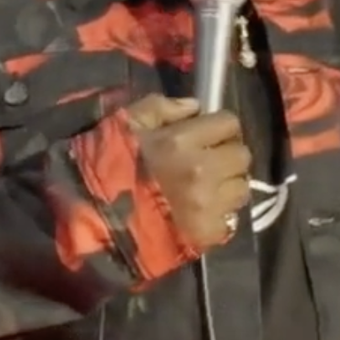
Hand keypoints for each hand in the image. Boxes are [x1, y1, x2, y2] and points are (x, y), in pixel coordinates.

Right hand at [125, 95, 250, 249]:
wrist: (97, 219)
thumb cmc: (110, 165)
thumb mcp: (126, 124)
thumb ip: (161, 107)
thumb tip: (195, 107)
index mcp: (181, 141)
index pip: (229, 123)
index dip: (220, 127)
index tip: (210, 134)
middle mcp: (202, 171)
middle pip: (242, 155)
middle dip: (228, 155)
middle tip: (210, 161)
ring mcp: (207, 204)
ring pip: (241, 188)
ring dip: (228, 186)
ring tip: (207, 189)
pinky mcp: (207, 232)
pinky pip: (230, 220)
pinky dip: (219, 216)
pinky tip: (201, 212)